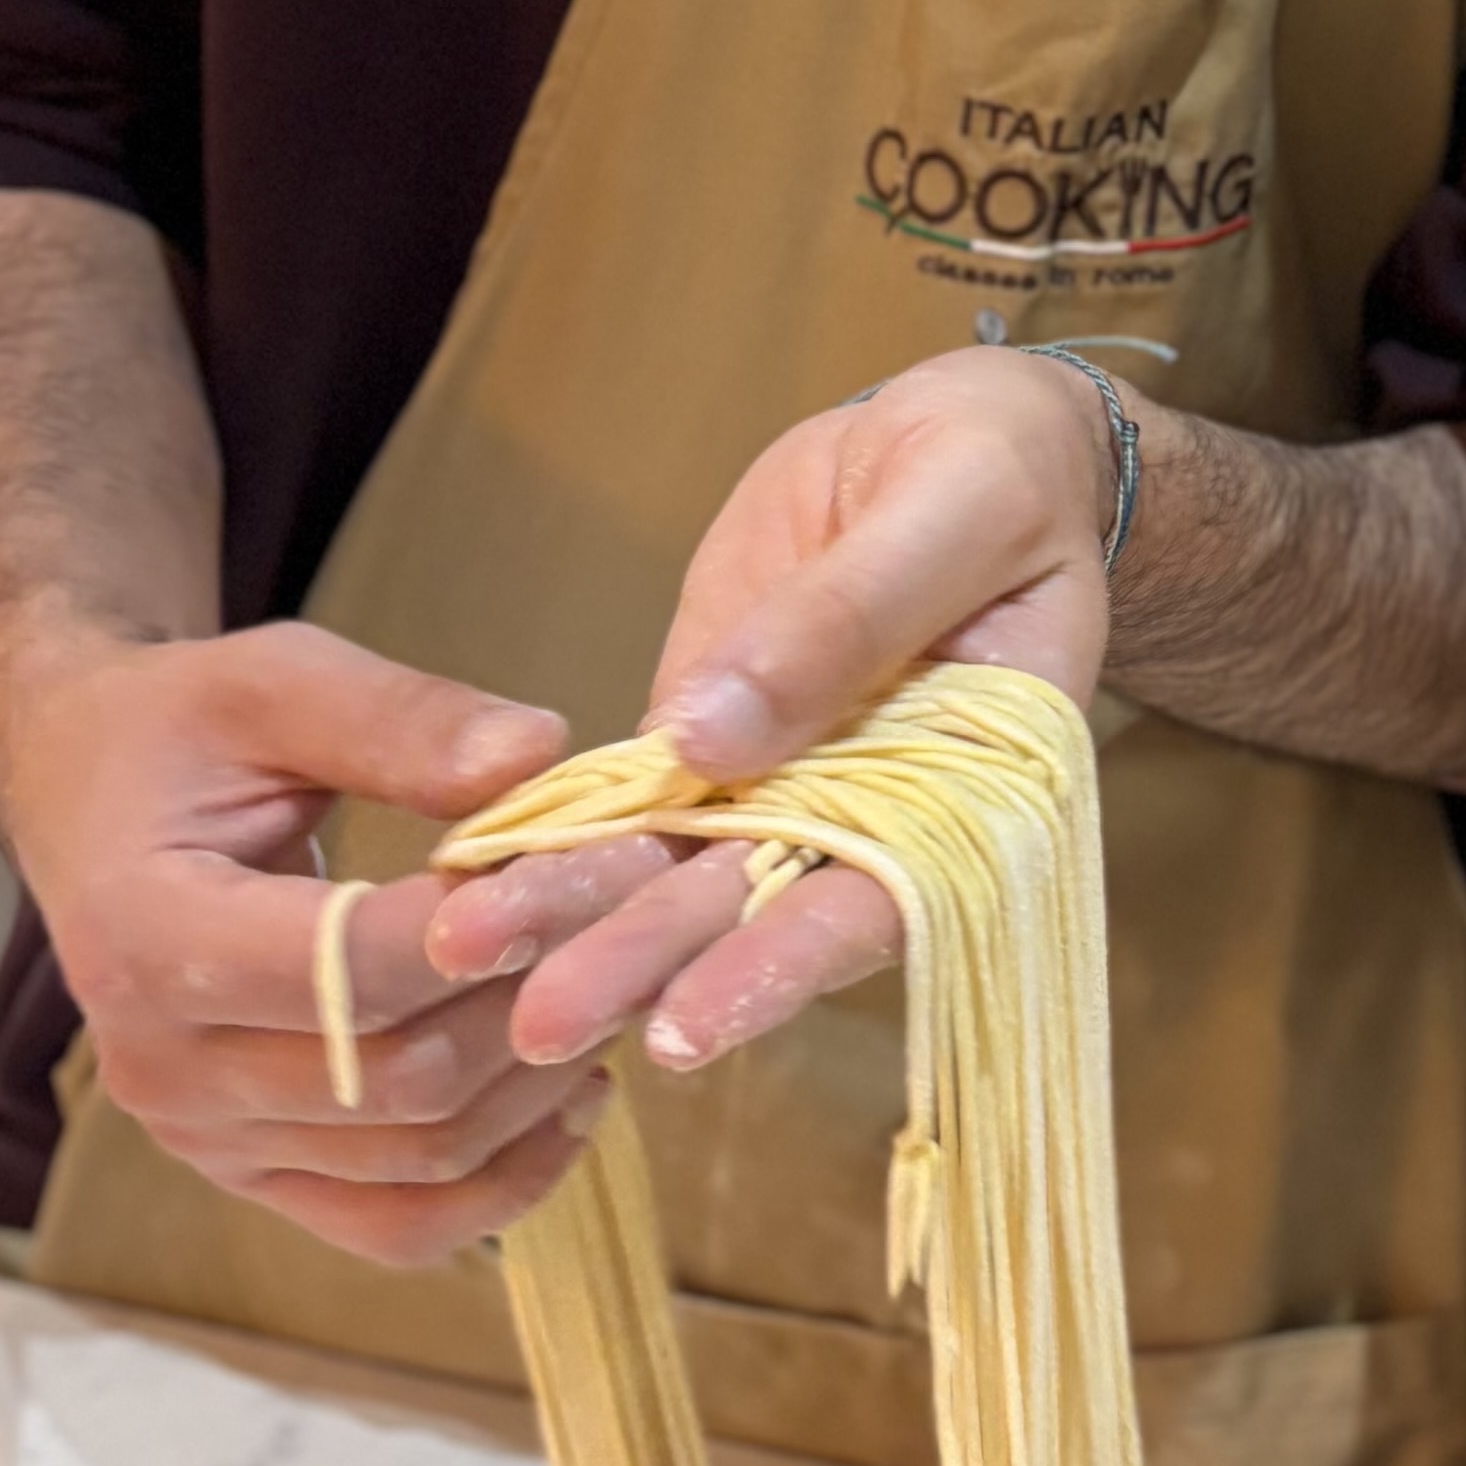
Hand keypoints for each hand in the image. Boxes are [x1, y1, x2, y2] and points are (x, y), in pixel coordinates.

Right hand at [0, 621, 578, 1268]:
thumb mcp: (272, 681)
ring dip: (543, 1089)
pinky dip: (502, 1185)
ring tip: (618, 995)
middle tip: (644, 922)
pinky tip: (570, 1101)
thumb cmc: (180, 733)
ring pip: (420, 1161)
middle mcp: (161, 1070)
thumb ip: (399, 718)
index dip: (496, 927)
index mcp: (146, 939)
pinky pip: (397, 1228)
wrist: (90, 803)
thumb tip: (539, 757)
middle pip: (404, 1078)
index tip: (603, 857)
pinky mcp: (252, 1176)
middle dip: (545, 1001)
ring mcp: (205, 1142)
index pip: (356, 968)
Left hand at [431, 348, 1119, 1079]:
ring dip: (577, 914)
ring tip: (466, 949)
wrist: (967, 438)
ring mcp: (786, 788)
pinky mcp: (711, 744)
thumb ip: (847, 619)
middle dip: (643, 962)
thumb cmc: (999, 472)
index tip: (682, 1027)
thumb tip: (709, 740)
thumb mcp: (955, 514)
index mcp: (974, 796)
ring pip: (677, 868)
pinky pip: (632, 802)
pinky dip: (557, 836)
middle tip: (537, 1024)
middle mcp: (876, 823)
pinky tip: (473, 874)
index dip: (781, 968)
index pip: (879, 904)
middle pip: (753, 908)